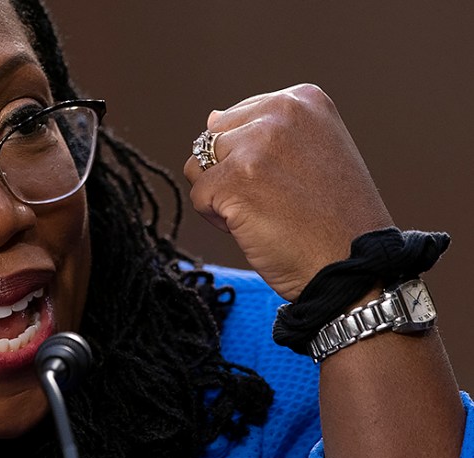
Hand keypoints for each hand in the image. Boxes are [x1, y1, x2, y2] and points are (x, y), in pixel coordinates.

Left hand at [184, 84, 393, 300]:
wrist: (352, 265)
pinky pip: (198, 196)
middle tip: (276, 200)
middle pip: (214, 139)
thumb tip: (211, 117)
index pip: (238, 118)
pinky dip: (218, 220)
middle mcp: (281, 112)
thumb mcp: (313, 154)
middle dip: (230, 174)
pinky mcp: (234, 179)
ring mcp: (256, 144)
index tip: (289, 179)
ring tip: (265, 212)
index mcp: (303, 100)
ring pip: (199, 165)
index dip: (251, 158)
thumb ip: (264, 130)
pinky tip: (256, 227)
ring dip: (221, 196)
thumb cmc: (335, 219)